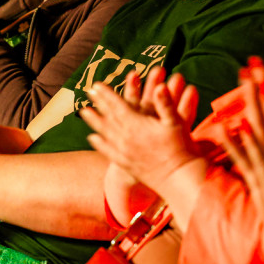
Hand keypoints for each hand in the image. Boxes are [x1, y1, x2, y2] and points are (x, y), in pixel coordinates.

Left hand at [82, 67, 200, 195]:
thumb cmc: (180, 148)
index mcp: (136, 125)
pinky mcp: (126, 164)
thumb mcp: (176, 123)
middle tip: (88, 91)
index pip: (118, 105)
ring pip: (104, 133)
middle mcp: (126, 138)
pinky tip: (92, 138)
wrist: (178, 179)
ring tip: (83, 111)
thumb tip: (160, 86)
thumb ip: (165, 104)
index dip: (107, 94)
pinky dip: (99, 143)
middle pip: (108, 117)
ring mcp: (124, 152)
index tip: (97, 85)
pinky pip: (107, 151)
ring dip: (94, 121)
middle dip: (98, 103)